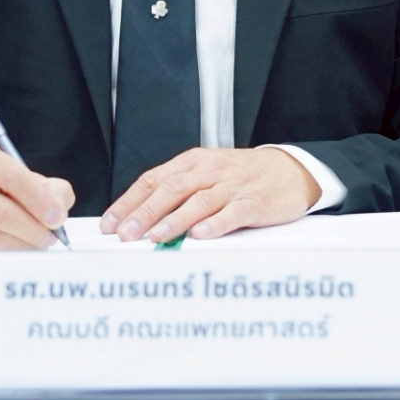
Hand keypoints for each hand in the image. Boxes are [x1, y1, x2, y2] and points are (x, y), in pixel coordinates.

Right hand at [0, 141, 73, 249]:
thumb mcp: (12, 172)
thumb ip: (44, 185)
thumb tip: (59, 206)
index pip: (13, 178)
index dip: (39, 200)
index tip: (57, 217)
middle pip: (2, 213)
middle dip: (34, 229)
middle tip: (50, 237)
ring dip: (22, 246)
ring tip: (36, 244)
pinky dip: (3, 255)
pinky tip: (14, 250)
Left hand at [102, 147, 320, 242]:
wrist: (289, 170)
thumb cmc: (242, 176)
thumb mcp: (206, 174)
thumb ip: (176, 193)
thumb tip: (137, 220)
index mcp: (193, 162)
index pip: (153, 180)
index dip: (129, 202)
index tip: (110, 224)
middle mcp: (211, 170)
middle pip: (172, 189)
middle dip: (145, 213)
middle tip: (126, 234)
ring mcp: (234, 185)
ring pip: (200, 200)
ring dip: (175, 220)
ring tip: (156, 237)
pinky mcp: (256, 201)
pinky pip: (234, 211)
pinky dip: (216, 223)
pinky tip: (201, 235)